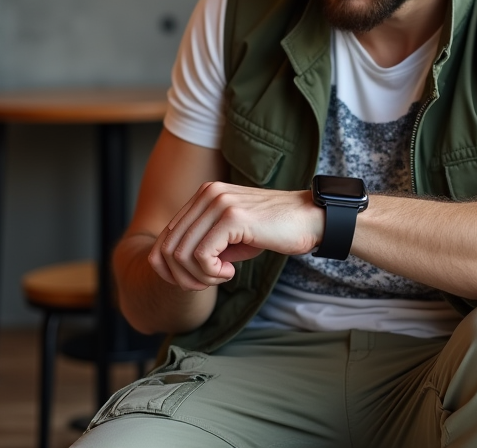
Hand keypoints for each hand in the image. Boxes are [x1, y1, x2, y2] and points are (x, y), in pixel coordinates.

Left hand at [148, 181, 322, 290]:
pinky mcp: (231, 217)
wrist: (311, 219)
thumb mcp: (231, 238)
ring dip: (199, 277)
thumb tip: (173, 268)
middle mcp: (207, 194)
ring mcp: (218, 202)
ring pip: (180, 254)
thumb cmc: (274, 231)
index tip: (197, 282)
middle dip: (183, 277)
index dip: (171, 269)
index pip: (165, 237)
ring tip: (223, 276)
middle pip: (166, 248)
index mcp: (204, 195)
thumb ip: (203, 245)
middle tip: (210, 283)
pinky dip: (211, 273)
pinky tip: (231, 272)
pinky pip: (201, 256)